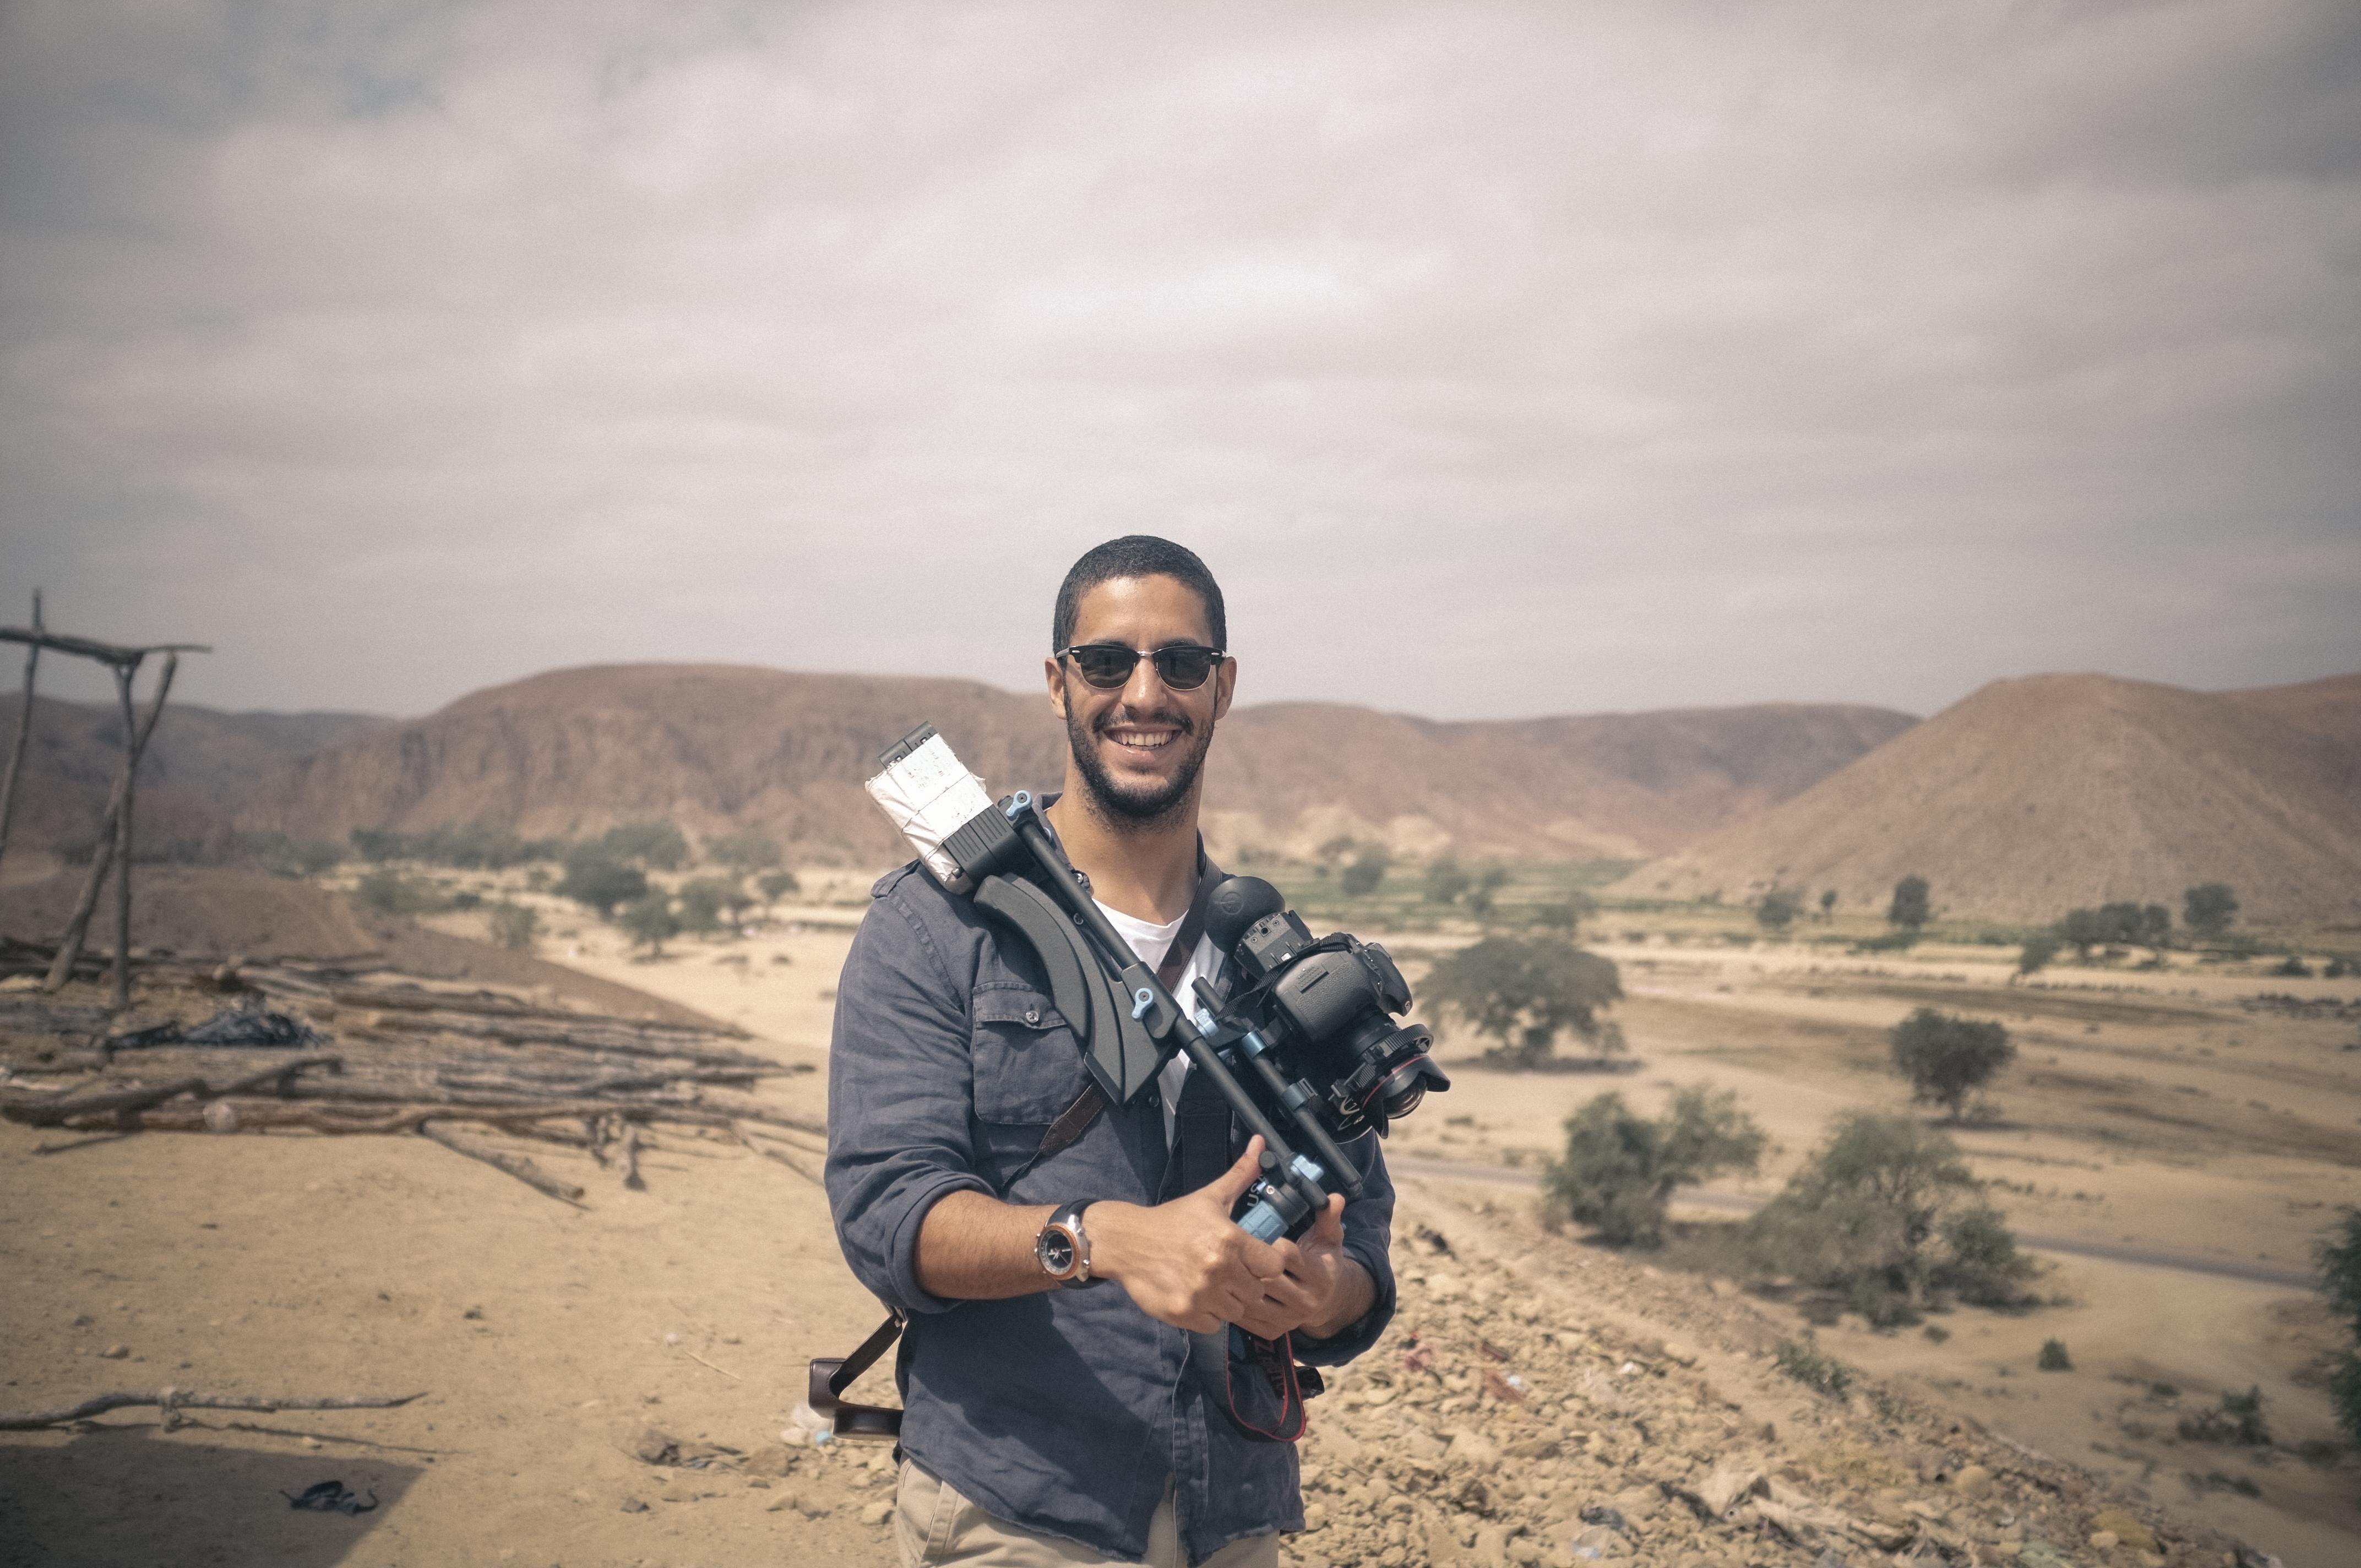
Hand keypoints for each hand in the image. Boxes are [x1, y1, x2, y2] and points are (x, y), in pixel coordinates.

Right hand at [1088, 1138, 1292, 1333]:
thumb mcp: (1209, 1196)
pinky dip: (1208, 1314)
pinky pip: (1213, 1324)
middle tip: (1228, 1271)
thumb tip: (1262, 1143)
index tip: (1252, 1258)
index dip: (1266, 1262)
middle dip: (1246, 1282)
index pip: (1274, 1265)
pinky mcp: (1184, 1314)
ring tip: (1211, 1283)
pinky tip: (1196, 1295)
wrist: (1126, 1242)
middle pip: (1256, 1290)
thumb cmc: (1173, 1220)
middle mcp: (1218, 1269)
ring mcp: (1200, 1294)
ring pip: (1236, 1310)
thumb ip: (1241, 1174)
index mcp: (1229, 1239)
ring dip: (1228, 1300)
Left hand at [1240, 1194, 1366, 1340]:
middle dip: (1248, 1263)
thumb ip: (1328, 1218)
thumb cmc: (1321, 1260)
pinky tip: (1226, 1288)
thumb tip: (1335, 1197)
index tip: (1257, 1236)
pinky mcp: (1275, 1332)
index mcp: (1319, 1275)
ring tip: (1225, 1266)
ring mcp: (1290, 1320)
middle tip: (1233, 1249)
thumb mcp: (1329, 1239)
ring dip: (1236, 1283)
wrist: (1326, 1301)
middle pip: (1266, 1278)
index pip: (1285, 1255)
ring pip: (1253, 1300)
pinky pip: (1246, 1318)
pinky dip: (1232, 1302)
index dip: (1268, 1244)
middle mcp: (1306, 1301)